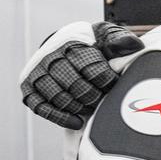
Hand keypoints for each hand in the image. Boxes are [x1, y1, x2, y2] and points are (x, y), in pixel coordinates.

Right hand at [20, 22, 143, 129]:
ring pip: (58, 97)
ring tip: (92, 109)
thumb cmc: (93, 44)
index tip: (115, 85)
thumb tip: (132, 45)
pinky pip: (41, 107)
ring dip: (79, 107)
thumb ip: (121, 40)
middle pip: (74, 84)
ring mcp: (38, 73)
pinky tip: (77, 122)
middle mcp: (51, 58)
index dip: (106, 81)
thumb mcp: (108, 36)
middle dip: (93, 96)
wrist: (69, 46)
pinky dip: (60, 117)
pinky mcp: (29, 88)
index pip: (90, 67)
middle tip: (103, 100)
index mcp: (72, 44)